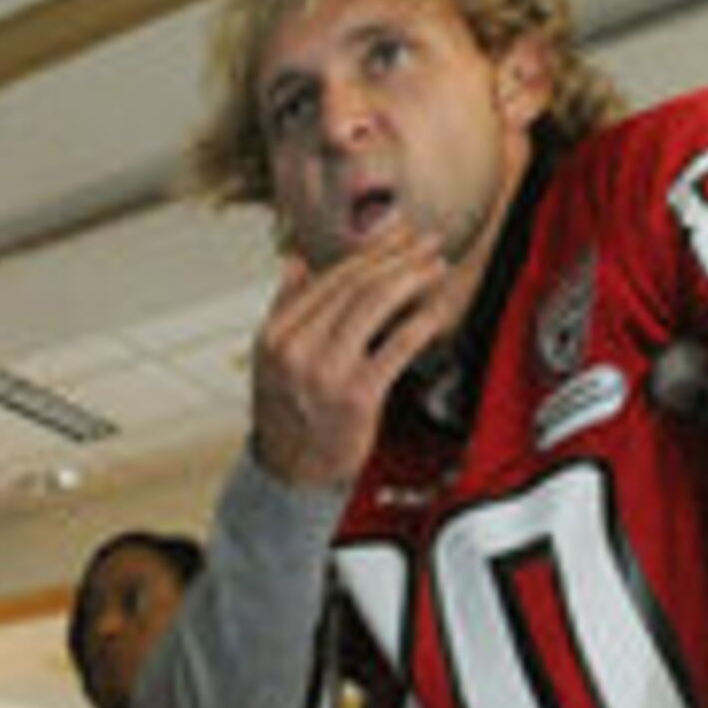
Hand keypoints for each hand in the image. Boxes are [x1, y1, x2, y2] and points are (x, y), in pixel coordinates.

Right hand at [249, 227, 453, 491]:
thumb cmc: (289, 415)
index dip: (371, 250)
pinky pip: (397, 347)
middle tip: (427, 241)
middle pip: (356, 285)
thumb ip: (284, 308)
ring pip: (375, 305)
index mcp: (276, 334)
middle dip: (398, 255)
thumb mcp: (271, 359)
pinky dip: (421, 322)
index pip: (330, 278)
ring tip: (435, 265)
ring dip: (412, 277)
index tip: (399, 235)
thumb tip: (295, 262)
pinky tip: (437, 309)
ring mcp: (326, 372)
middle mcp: (297, 349)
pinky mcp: (358, 396)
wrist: (291, 473)